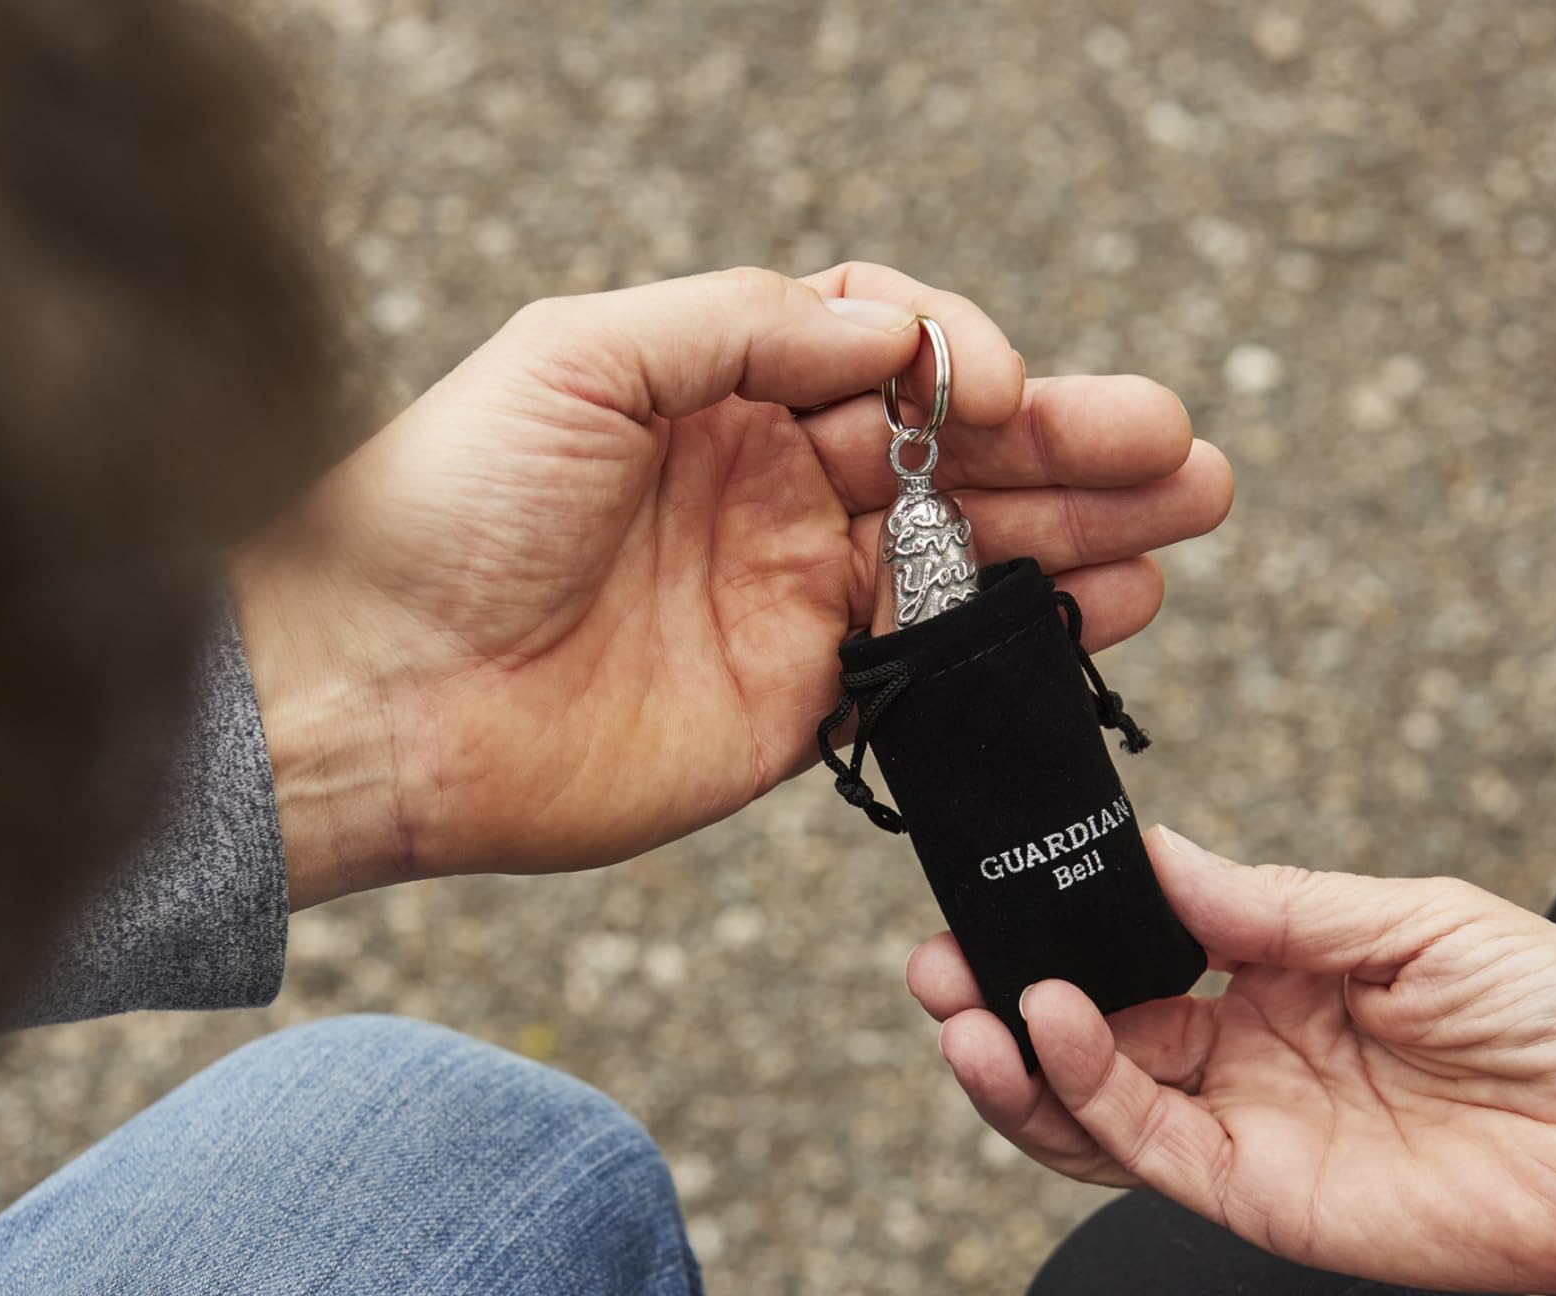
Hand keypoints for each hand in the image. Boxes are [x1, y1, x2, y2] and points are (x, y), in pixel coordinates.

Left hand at [231, 263, 1232, 903]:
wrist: (370, 693)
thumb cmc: (439, 508)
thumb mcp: (574, 357)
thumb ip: (739, 329)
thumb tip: (889, 334)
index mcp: (717, 389)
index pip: (884, 354)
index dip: (957, 364)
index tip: (993, 394)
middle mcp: (765, 486)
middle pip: (954, 453)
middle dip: (1075, 441)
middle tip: (1182, 450)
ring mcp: (787, 598)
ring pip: (968, 554)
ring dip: (1082, 532)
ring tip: (1185, 515)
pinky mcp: (791, 706)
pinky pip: (933, 666)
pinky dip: (1026, 638)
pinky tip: (1107, 611)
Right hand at [910, 828, 1555, 1295]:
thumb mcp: (1407, 919)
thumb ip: (1268, 904)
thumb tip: (1153, 854)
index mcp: (1276, 980)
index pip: (1134, 954)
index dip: (1058, 930)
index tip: (994, 889)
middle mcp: (1243, 1058)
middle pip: (1089, 1032)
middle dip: (1001, 997)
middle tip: (935, 963)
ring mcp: (1246, 1132)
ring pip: (1091, 1105)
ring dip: (1017, 1060)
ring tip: (963, 1009)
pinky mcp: (1260, 1199)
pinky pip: (1145, 1150)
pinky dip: (1084, 1095)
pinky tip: (1048, 1032)